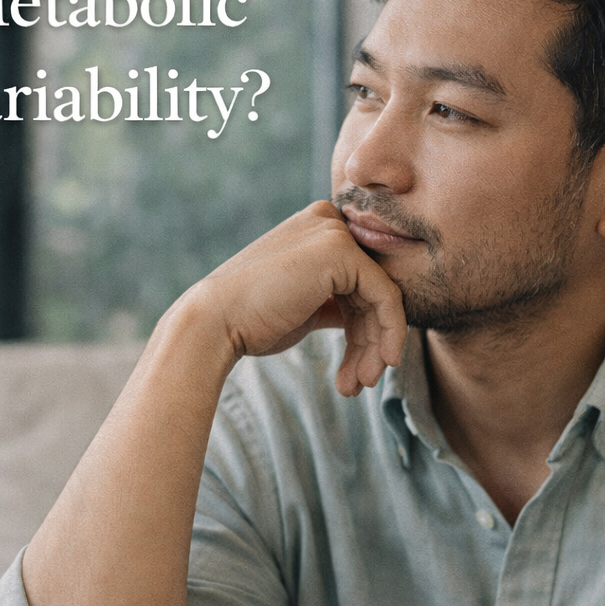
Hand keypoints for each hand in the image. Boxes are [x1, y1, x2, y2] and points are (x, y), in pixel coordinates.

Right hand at [186, 200, 407, 395]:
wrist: (216, 322)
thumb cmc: (251, 320)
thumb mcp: (305, 306)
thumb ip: (337, 301)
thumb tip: (373, 319)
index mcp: (316, 228)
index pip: (361, 279)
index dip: (366, 326)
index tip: (360, 368)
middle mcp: (327, 221)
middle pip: (372, 289)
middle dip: (372, 341)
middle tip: (363, 382)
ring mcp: (334, 232)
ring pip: (382, 296)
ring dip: (375, 347)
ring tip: (360, 384)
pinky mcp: (341, 251)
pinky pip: (386, 296)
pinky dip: (388, 334)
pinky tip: (376, 366)